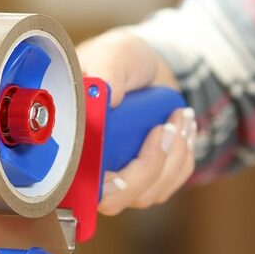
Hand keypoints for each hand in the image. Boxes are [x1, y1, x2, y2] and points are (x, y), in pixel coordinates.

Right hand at [77, 29, 195, 214]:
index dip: (103, 185)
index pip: (77, 187)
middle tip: (166, 126)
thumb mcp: (113, 54)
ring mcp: (120, 178)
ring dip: (173, 155)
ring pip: (149, 192)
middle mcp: (90, 167)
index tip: (125, 160)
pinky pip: (171, 182)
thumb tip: (108, 97)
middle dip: (150, 165)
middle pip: (117, 199)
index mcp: (70, 141)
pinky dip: (184, 155)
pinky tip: (184, 126)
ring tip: (180, 116)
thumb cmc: (120, 59)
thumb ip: (106, 71)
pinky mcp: (148, 178)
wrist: (146, 66)